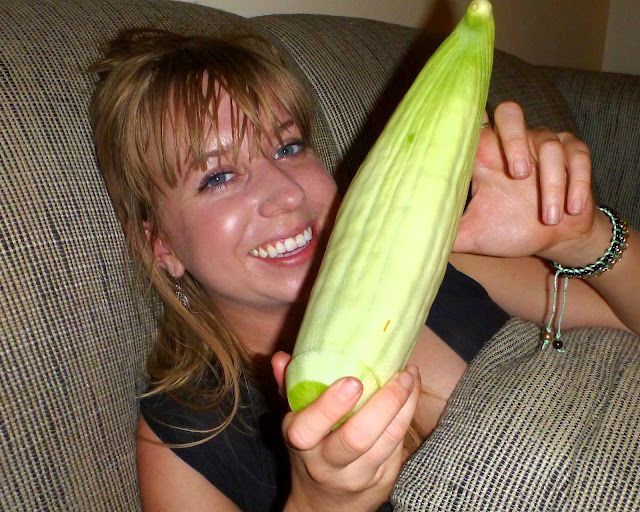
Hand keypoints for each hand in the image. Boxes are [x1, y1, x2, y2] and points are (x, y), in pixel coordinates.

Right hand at [272, 353, 420, 511]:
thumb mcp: (294, 422)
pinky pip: (399, 444)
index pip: (308, 430)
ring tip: (410, 374)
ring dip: (404, 404)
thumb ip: (287, 388)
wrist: (324, 504)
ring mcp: (359, 474)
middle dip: (382, 404)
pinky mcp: (383, 478)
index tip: (352, 381)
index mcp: (302, 443)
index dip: (330, 407)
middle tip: (399, 374)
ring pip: (387, 441)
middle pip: (356, 439)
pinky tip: (412, 389)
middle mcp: (328, 464)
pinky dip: (408, 413)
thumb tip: (281, 358)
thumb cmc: (310, 449)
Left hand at [454, 101, 597, 259]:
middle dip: (515, 139)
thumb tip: (411, 240)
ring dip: (551, 183)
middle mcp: (513, 145)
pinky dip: (576, 183)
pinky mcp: (573, 155)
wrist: (554, 239)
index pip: (471, 124)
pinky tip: (571, 209)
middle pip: (510, 113)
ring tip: (549, 217)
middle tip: (518, 175)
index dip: (466, 113)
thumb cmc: (509, 232)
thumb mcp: (472, 235)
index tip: (459, 115)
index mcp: (484, 159)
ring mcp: (544, 146)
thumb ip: (445, 234)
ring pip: (549, 144)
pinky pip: (576, 156)